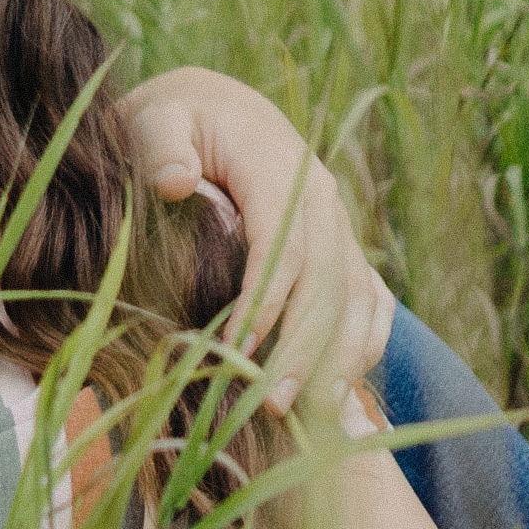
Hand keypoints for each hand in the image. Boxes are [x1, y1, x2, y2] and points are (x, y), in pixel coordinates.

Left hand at [112, 67, 393, 408]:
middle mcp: (323, 200)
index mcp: (281, 168)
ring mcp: (340, 226)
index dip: (265, 300)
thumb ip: (162, 144)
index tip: (234, 348)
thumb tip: (174, 181)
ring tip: (310, 419)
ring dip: (339, 361)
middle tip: (270, 405)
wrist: (217, 108)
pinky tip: (340, 395)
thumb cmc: (178, 121)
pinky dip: (363, 347)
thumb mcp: (158, 118)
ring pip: (357, 301)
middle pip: (327, 284)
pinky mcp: (343, 249)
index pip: (286, 243)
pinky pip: (371, 302)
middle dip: (304, 350)